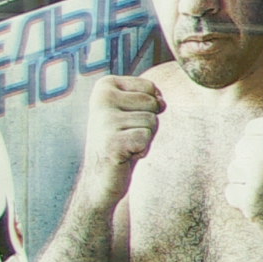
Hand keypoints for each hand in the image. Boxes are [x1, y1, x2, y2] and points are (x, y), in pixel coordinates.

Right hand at [79, 74, 164, 200]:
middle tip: (127, 135)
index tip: (128, 120)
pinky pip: (146, 138)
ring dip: (145, 138)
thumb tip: (161, 102)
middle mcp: (101, 98)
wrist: (102, 175)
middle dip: (148, 123)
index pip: (150, 87)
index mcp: (105, 85)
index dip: (148, 108)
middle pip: (152, 103)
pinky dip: (142, 149)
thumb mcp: (134, 111)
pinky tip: (125, 155)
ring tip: (126, 145)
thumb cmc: (122, 139)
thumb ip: (150, 98)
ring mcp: (104, 120)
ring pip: (152, 121)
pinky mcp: (111, 141)